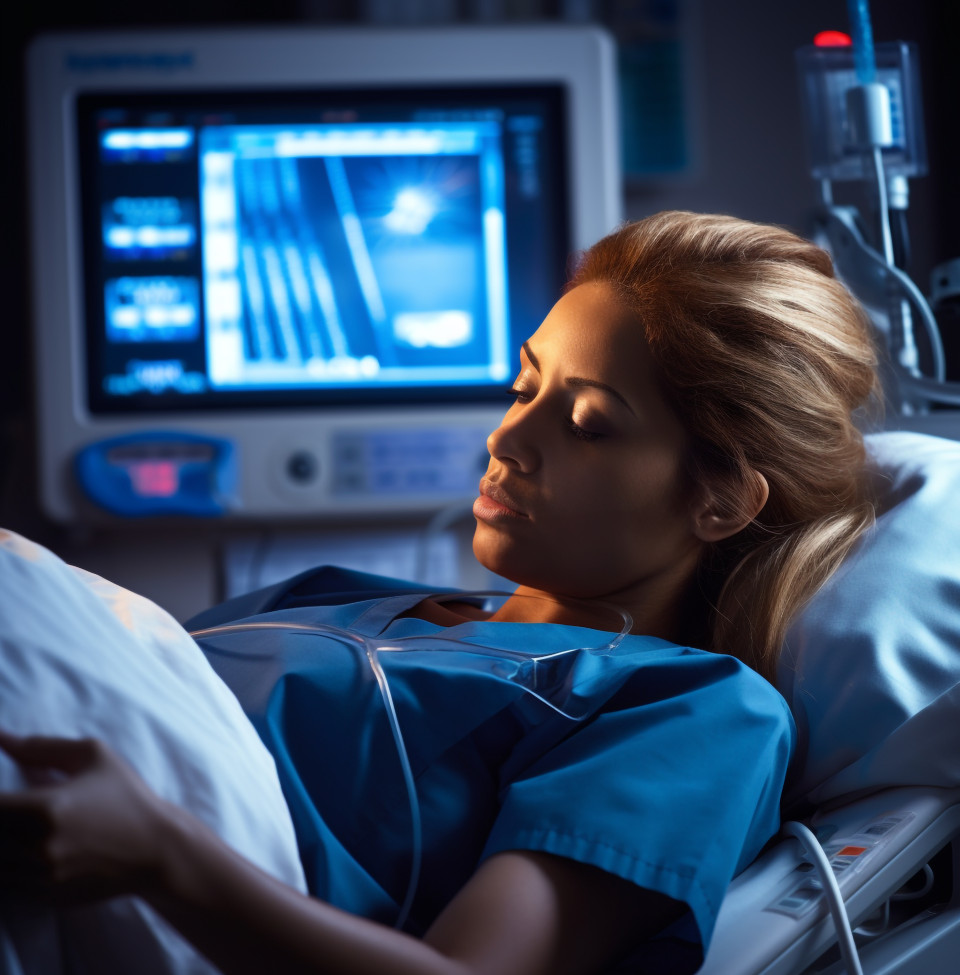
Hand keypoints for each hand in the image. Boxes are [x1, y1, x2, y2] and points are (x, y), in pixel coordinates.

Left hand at [0, 732, 169, 904]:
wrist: (156, 849)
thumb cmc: (127, 796)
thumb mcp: (93, 756)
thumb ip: (41, 747)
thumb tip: (2, 738)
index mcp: (46, 808)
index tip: (2, 794)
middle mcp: (38, 846)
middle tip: (10, 809)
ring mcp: (40, 876)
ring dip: (1, 843)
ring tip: (16, 828)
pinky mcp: (44, 897)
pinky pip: (6, 885)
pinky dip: (7, 866)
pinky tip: (21, 850)